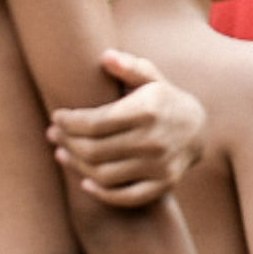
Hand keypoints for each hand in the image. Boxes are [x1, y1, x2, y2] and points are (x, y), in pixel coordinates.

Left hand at [48, 49, 205, 206]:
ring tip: (62, 153)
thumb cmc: (163, 99)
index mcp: (147, 111)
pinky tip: (84, 181)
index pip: (94, 123)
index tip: (56, 117)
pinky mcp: (164, 184)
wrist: (198, 128)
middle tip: (53, 135)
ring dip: (77, 165)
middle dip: (67, 142)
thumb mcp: (150, 77)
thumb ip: (129, 66)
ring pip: (104, 174)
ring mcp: (160, 165)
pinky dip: (101, 193)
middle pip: (94, 149)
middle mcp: (154, 140)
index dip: (69, 122)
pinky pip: (126, 197)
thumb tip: (105, 56)